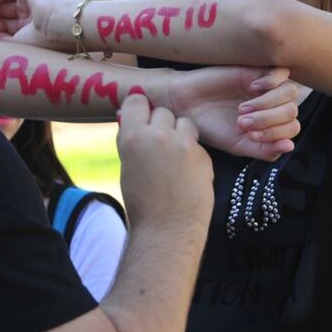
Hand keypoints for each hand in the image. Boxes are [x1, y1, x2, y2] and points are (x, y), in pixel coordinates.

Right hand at [117, 94, 213, 229]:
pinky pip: (196, 144)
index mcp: (133, 137)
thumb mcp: (127, 165)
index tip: (141, 120)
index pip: (137, 101)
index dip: (140, 110)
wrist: (167, 229)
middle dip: (161, 124)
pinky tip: (186, 174)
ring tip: (174, 159)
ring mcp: (184, 145)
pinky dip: (192, 154)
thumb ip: (130, 138)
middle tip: (158, 147)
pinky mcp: (203, 156)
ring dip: (180, 134)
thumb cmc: (141, 201)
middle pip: (163, 111)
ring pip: (184, 123)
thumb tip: (127, 115)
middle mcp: (158, 135)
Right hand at [166, 67, 299, 160]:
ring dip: (268, 105)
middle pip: (292, 112)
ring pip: (289, 93)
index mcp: (270, 125)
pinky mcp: (257, 70)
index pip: (291, 130)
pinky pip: (281, 72)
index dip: (275, 135)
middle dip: (268, 121)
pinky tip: (251, 87)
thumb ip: (264, 150)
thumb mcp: (238, 145)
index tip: (249, 135)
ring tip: (242, 109)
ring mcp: (266, 88)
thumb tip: (289, 146)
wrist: (186, 106)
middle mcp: (271, 106)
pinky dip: (271, 82)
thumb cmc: (210, 126)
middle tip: (241, 123)